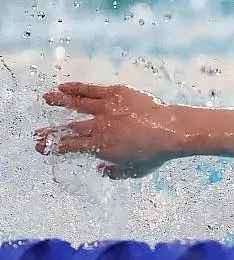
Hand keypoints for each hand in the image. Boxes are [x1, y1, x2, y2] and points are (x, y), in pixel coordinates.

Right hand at [34, 82, 181, 178]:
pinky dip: (76, 88)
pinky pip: (91, 89)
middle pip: (68, 128)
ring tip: (46, 99)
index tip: (41, 148)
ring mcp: (106, 108)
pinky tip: (65, 86)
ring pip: (76, 103)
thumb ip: (115, 172)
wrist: (171, 131)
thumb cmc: (155, 153)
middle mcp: (98, 126)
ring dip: (59, 101)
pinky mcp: (115, 93)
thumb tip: (101, 169)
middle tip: (36, 133)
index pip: (70, 146)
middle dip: (50, 131)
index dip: (53, 147)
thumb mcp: (135, 171)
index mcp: (100, 146)